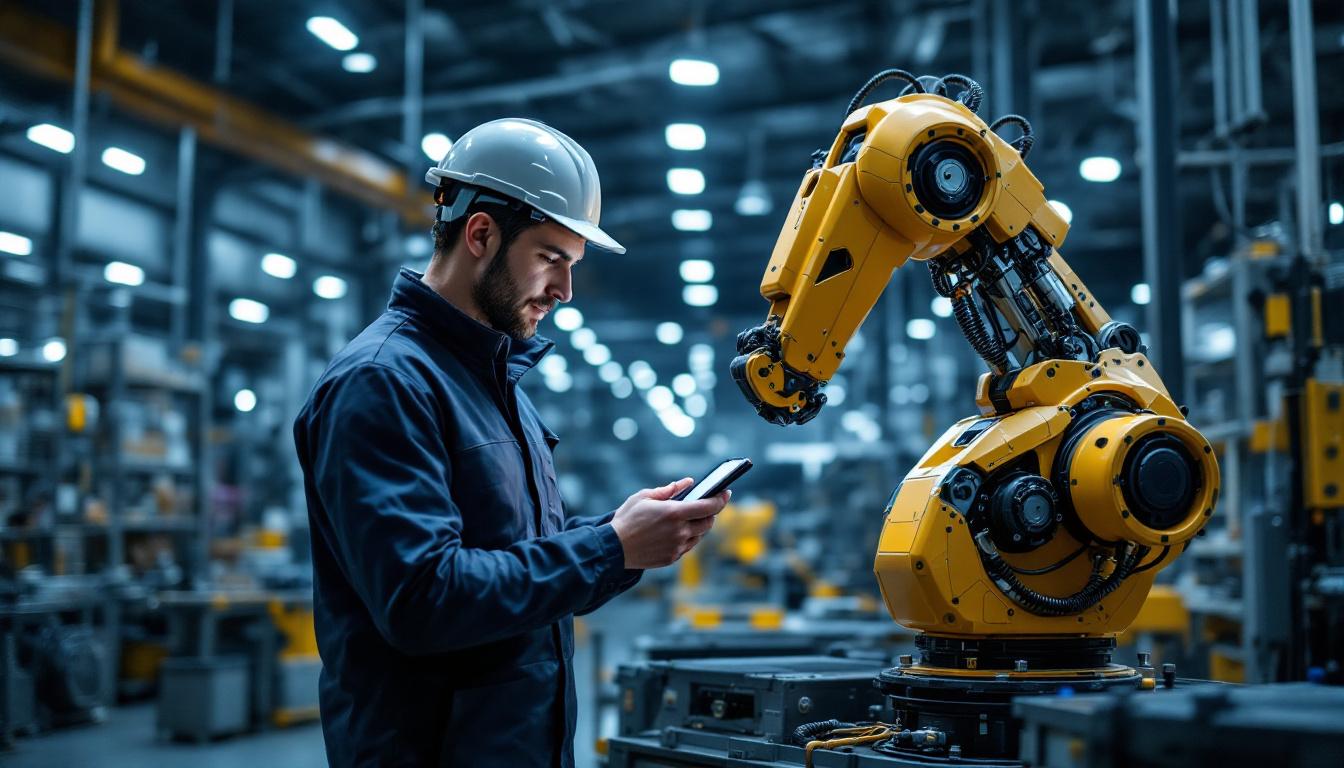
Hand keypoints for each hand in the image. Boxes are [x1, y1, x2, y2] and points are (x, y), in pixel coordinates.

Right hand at [610, 478, 730, 568]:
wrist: (613, 548)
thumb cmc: (627, 518)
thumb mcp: (644, 497)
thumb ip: (668, 489)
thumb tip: (688, 483)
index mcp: (674, 513)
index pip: (708, 507)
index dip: (721, 500)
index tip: (726, 493)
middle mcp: (679, 532)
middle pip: (708, 523)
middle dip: (712, 513)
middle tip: (708, 505)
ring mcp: (677, 547)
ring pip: (699, 536)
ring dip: (700, 526)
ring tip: (693, 518)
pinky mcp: (671, 558)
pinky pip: (687, 547)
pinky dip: (688, 538)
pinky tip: (680, 531)